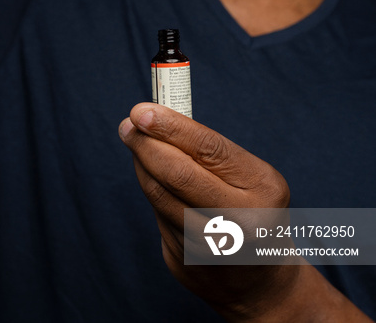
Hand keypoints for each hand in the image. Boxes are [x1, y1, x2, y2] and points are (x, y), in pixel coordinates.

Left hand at [119, 103, 370, 321]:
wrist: (260, 281)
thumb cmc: (251, 207)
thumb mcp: (249, 174)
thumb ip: (208, 150)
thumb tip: (155, 119)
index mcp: (264, 190)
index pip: (209, 149)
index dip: (171, 127)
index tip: (141, 111)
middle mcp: (241, 223)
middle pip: (179, 175)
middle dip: (146, 145)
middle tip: (127, 126)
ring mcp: (212, 250)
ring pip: (161, 197)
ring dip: (142, 166)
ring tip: (136, 144)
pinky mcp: (187, 265)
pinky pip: (159, 218)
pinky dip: (152, 192)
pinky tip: (153, 179)